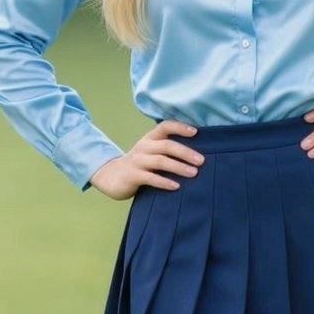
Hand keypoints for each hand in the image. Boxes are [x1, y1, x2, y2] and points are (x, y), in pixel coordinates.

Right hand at [88, 120, 202, 198]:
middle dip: (185, 152)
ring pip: (160, 161)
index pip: (165, 126)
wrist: (112, 176)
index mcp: (150, 138)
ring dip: (178, 167)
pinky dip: (164, 182)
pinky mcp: (133, 176)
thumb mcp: (151, 151)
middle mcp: (144, 147)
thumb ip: (167, 149)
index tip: (196, 132)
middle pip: (166, 145)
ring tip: (194, 173)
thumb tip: (197, 153)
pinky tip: (176, 186)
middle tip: (201, 161)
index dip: (180, 127)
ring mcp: (137, 161)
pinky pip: (151, 178)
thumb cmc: (140, 164)